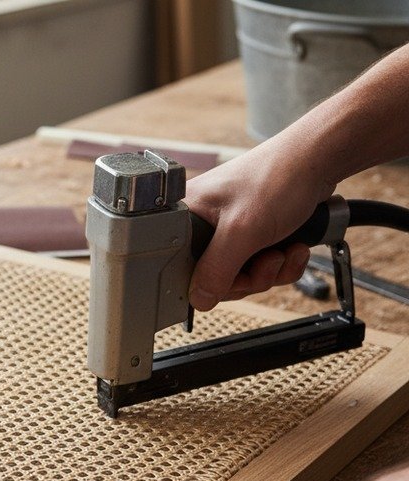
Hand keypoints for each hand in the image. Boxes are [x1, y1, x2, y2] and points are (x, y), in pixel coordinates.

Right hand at [184, 143, 333, 310]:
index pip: (182, 268)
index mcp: (186, 216)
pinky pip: (260, 265)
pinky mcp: (253, 233)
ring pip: (241, 274)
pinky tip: (293, 247)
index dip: (210, 281)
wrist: (319, 159)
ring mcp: (229, 230)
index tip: (233, 277)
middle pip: (214, 276)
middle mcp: (204, 224)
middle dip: (250, 276)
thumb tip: (199, 299)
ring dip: (271, 269)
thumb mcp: (241, 231)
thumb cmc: (277, 177)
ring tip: (285, 249)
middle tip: (268, 259)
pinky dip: (282, 263)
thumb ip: (216, 269)